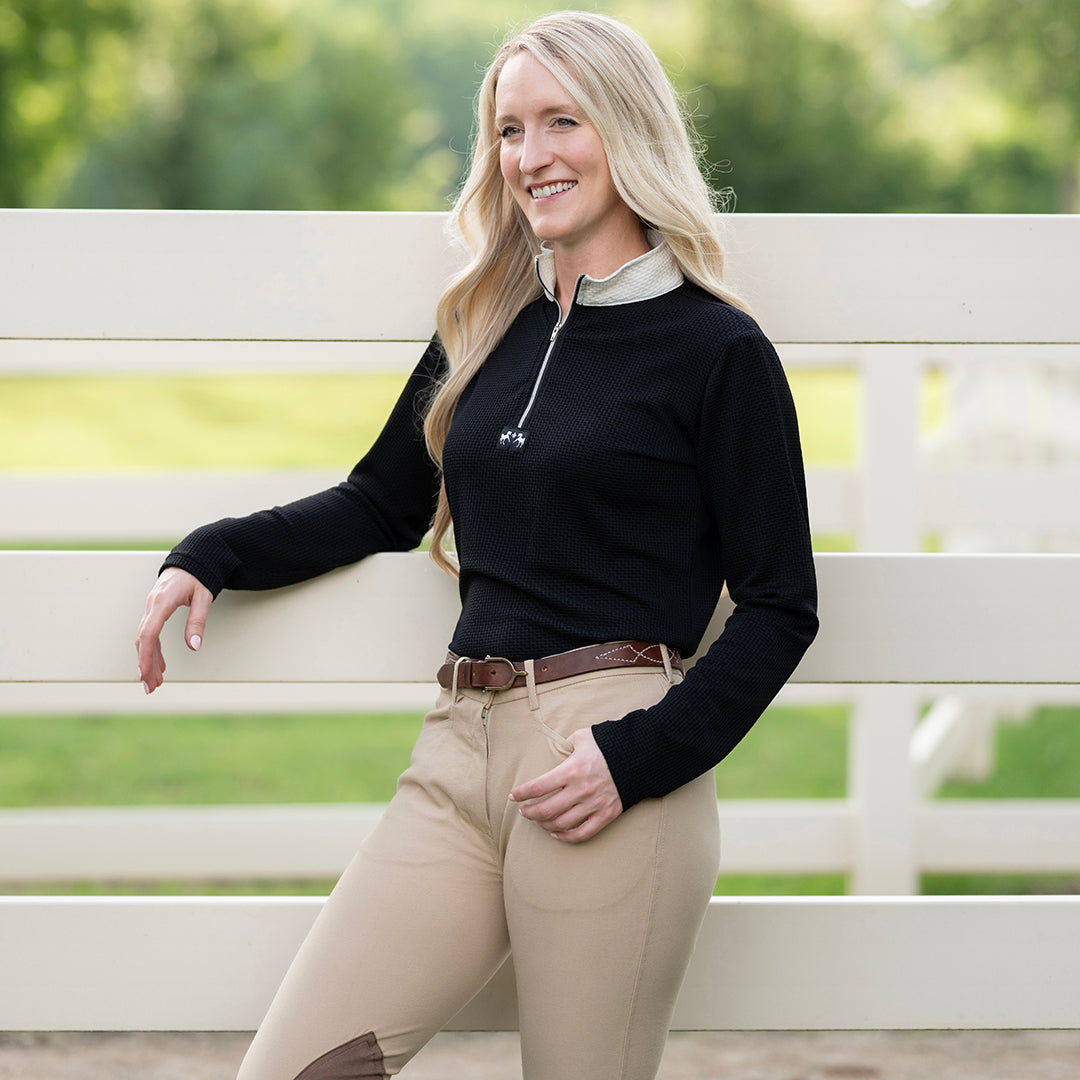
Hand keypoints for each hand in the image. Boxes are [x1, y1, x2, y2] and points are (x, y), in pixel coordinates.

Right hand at [135, 567, 212, 693]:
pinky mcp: (154, 610)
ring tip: (155, 682)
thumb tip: (194, 647)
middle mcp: (152, 605)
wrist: (191, 560)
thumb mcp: (204, 598)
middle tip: (150, 687)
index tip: (144, 674)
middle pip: (144, 640)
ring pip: (145, 639)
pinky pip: (150, 633)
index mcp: (162, 601)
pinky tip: (159, 665)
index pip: (149, 633)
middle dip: (145, 665)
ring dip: (148, 661)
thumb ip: (198, 622)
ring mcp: (151, 608)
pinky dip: (153, 650)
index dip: (146, 655)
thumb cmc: (198, 576)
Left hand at [509, 727, 622, 842]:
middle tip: (523, 811)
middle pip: (546, 810)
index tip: (512, 796)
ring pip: (561, 824)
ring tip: (538, 820)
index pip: (538, 786)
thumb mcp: (583, 737)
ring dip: (544, 825)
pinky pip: (582, 833)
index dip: (521, 793)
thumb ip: (565, 744)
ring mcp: (594, 804)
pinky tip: (556, 834)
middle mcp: (581, 790)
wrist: (639, 757)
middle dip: (529, 813)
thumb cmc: (608, 745)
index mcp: (572, 769)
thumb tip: (555, 749)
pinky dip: (566, 837)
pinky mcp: (606, 815)